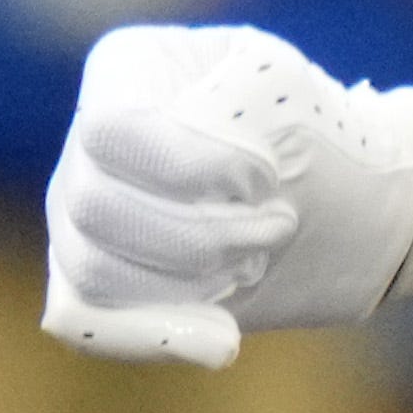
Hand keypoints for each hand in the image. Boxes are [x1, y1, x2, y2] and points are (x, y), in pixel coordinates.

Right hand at [42, 25, 412, 366]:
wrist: (332, 189)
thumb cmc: (313, 124)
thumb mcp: (290, 91)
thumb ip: (236, 110)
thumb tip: (205, 172)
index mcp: (126, 69)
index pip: (108, 127)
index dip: (185, 163)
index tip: (263, 172)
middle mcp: (86, 144)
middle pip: (94, 205)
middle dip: (198, 228)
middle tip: (280, 223)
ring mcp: (80, 215)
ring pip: (92, 267)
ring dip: (188, 274)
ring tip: (265, 257)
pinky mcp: (93, 280)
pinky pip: (87, 322)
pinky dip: (152, 336)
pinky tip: (222, 342)